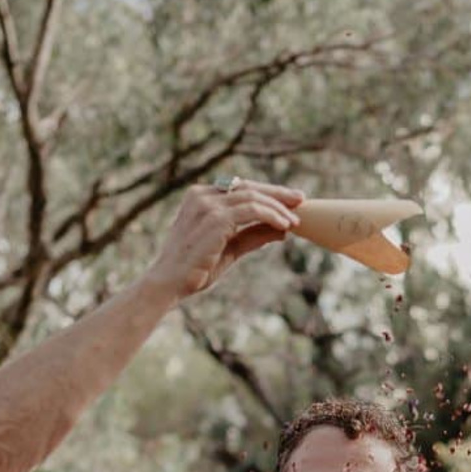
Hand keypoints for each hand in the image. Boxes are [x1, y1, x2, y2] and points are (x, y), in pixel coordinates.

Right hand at [143, 178, 302, 299]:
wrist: (169, 284)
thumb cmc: (195, 269)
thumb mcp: (229, 249)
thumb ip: (252, 236)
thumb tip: (282, 230)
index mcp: (200, 197)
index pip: (240, 188)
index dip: (266, 193)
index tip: (289, 201)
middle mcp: (202, 195)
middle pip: (248, 187)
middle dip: (277, 193)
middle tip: (301, 200)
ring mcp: (207, 204)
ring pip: (253, 196)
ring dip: (278, 207)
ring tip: (296, 220)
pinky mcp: (216, 218)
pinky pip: (252, 210)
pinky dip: (272, 215)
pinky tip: (285, 225)